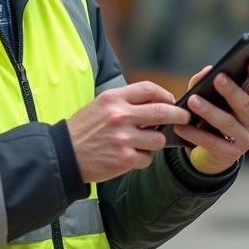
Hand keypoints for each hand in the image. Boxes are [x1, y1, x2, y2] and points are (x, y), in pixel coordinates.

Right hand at [66, 81, 191, 183]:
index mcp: (113, 99)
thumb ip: (125, 102)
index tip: (171, 101)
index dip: (165, 94)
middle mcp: (120, 116)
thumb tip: (155, 102)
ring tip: (143, 143)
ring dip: (156, 142)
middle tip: (184, 118)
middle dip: (179, 115)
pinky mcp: (124, 159)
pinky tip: (130, 156)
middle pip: (163, 111)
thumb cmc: (83, 130)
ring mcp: (123, 139)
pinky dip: (143, 159)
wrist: (64, 155)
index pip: (149, 89)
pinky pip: (147, 158)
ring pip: (158, 139)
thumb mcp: (99, 105)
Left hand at [172, 60, 248, 174]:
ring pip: (227, 122)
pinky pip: (211, 142)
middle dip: (230, 90)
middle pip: (244, 104)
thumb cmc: (213, 121)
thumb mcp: (212, 101)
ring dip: (208, 110)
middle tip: (217, 77)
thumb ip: (206, 84)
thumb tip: (207, 70)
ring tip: (192, 101)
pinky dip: (194, 133)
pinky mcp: (230, 154)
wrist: (212, 156)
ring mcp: (245, 140)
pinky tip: (180, 126)